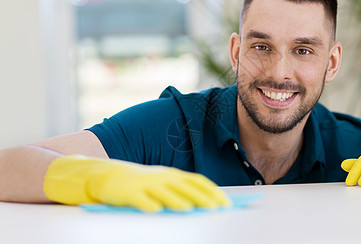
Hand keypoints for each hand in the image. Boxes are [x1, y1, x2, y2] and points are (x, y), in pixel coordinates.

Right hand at [43, 155, 230, 211]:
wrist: (109, 176)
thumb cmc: (141, 182)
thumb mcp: (163, 182)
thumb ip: (181, 190)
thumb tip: (204, 202)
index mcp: (172, 174)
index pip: (197, 181)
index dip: (212, 191)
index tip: (225, 202)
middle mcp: (161, 177)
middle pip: (185, 187)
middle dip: (202, 198)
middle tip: (216, 208)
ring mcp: (145, 184)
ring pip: (164, 193)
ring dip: (177, 200)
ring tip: (189, 209)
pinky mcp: (129, 193)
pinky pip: (140, 199)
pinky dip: (148, 204)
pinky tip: (155, 210)